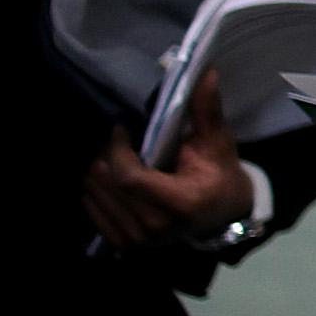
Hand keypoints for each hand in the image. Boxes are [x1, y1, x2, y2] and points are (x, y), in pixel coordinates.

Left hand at [83, 71, 253, 248]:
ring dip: (99, 169)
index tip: (122, 128)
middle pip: (106, 182)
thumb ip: (205, 110)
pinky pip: (91, 206)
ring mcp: (137, 239)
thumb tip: (207, 72)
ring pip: (94, 192)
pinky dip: (96, 188)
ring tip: (119, 157)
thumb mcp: (217, 143)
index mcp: (181, 203)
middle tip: (121, 140)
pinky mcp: (123, 244)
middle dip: (107, 154)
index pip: (128, 177)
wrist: (224, 216)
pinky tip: (114, 178)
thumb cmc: (220, 175)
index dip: (117, 148)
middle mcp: (155, 227)